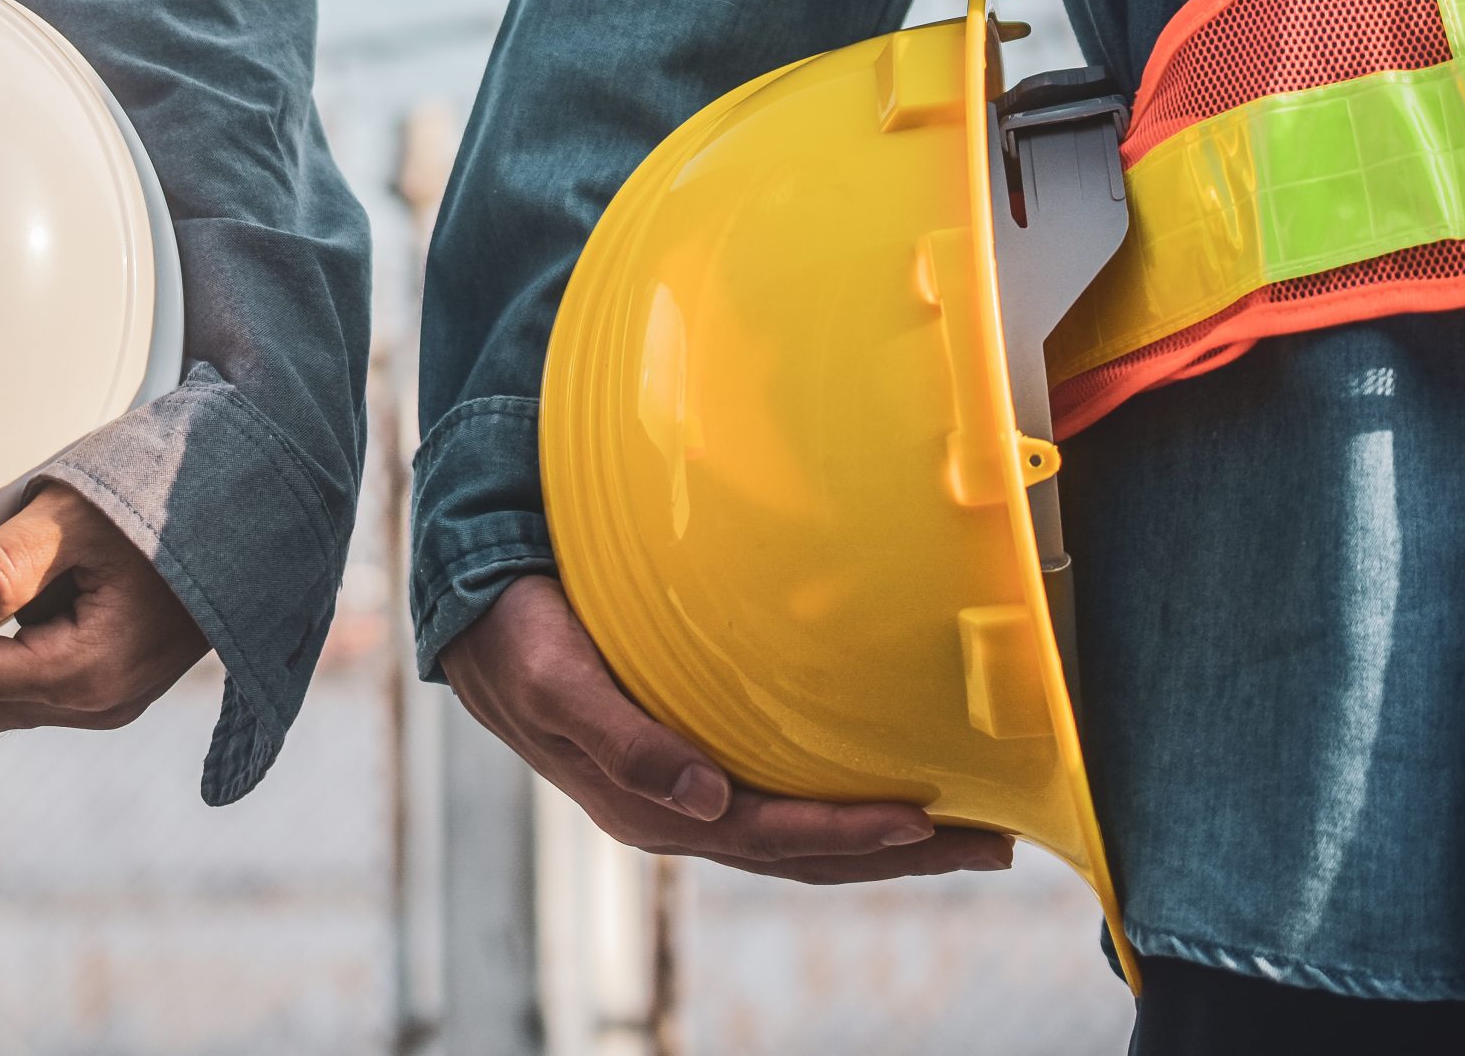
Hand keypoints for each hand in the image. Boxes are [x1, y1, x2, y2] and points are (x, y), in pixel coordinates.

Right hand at [441, 576, 1012, 881]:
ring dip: (881, 838)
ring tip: (963, 832)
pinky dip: (838, 801)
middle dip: (896, 853)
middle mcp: (676, 808)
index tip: (924, 820)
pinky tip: (879, 786)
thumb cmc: (515, 641)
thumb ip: (623, 743)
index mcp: (649, 805)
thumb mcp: (557, 685)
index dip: (848, 834)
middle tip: (992, 845)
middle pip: (802, 851)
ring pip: (797, 833)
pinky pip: (777, 795)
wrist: (473, 612)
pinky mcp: (690, 752)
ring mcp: (684, 787)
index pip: (769, 836)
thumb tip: (705, 799)